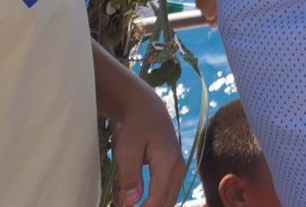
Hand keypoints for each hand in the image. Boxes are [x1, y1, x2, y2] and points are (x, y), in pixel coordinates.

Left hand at [109, 83, 183, 206]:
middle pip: (167, 203)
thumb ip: (129, 177)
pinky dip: (156, 201)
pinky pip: (168, 192)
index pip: (158, 200)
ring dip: (153, 206)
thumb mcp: (126, 150)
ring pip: (170, 199)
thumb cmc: (134, 127)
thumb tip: (131, 203)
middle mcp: (178, 168)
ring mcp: (179, 169)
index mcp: (167, 164)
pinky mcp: (174, 169)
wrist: (147, 108)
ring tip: (132, 204)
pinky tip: (141, 202)